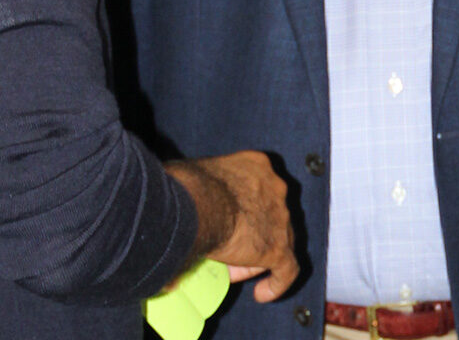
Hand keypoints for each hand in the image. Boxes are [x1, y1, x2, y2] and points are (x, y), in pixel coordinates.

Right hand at [167, 151, 299, 302]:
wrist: (198, 204)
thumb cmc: (187, 185)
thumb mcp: (191, 176)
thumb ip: (192, 190)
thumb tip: (172, 209)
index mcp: (255, 165)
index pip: (255, 190)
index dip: (241, 210)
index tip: (225, 224)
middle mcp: (274, 187)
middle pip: (268, 214)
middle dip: (251, 232)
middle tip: (228, 248)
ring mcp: (280, 217)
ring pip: (276, 239)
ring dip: (257, 256)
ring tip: (234, 271)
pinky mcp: (279, 247)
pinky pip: (286, 269)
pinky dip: (276, 283)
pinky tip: (262, 293)